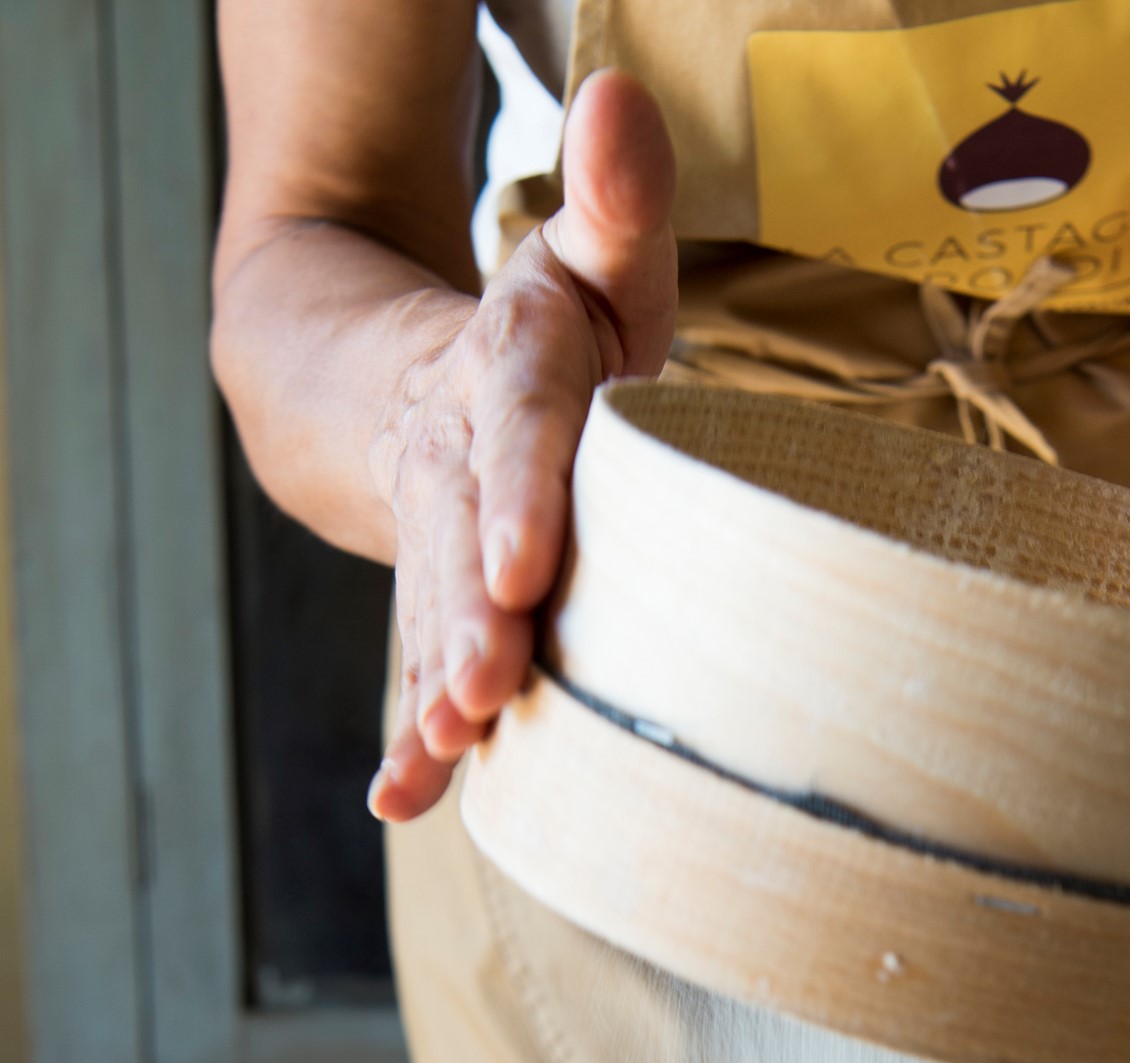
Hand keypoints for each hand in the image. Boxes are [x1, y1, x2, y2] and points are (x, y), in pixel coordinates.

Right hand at [366, 70, 676, 821]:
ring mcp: (438, 539)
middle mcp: (464, 460)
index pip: (522, 427)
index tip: (522, 564)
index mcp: (514, 373)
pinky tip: (403, 799)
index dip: (521, 493)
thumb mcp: (593, 262)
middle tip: (482, 684)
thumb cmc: (557, 336)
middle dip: (467, 614)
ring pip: (429, 612)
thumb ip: (617, 200)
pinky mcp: (433, 599)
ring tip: (442, 750)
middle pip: (460, 538)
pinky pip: (417, 664)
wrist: (423, 384)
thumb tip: (622, 92)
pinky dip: (410, 732)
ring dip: (433, 685)